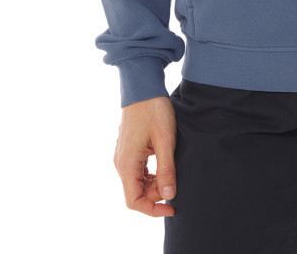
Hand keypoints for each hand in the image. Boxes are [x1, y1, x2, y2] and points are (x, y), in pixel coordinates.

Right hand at [113, 95, 176, 216]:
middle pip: (136, 193)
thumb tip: (168, 196)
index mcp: (127, 163)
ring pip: (137, 183)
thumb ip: (166, 170)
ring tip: (172, 175)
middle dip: (156, 195)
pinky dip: (151, 175)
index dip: (152, 210)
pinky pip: (138, 171)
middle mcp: (121, 163)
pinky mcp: (129, 150)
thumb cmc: (154, 110)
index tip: (172, 207)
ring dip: (154, 185)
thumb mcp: (165, 140)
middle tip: (176, 184)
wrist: (143, 86)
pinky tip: (164, 168)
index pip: (134, 201)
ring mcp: (124, 156)